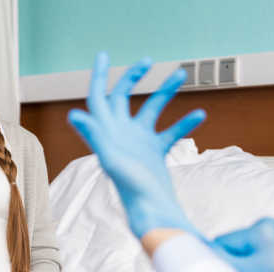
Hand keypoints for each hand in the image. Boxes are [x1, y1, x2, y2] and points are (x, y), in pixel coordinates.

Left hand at [67, 52, 205, 237]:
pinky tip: (199, 114)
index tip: (103, 55)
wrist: (152, 214)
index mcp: (108, 133)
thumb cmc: (132, 191)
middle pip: (122, 98)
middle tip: (146, 59)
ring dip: (164, 92)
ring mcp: (138, 143)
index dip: (98, 76)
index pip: (98, 98)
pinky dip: (183, 123)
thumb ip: (94, 135)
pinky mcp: (154, 153)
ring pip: (150, 110)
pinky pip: (169, 132)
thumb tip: (74, 113)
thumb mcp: (111, 159)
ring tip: (180, 73)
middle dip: (132, 77)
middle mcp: (121, 135)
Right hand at [213, 217, 273, 271]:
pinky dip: (251, 256)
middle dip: (233, 259)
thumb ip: (224, 262)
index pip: (222, 242)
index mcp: (260, 229)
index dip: (220, 259)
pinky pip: (251, 244)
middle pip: (231, 242)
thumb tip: (199, 253)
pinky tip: (263, 269)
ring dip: (242, 259)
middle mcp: (265, 222)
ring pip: (240, 245)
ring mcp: (272, 227)